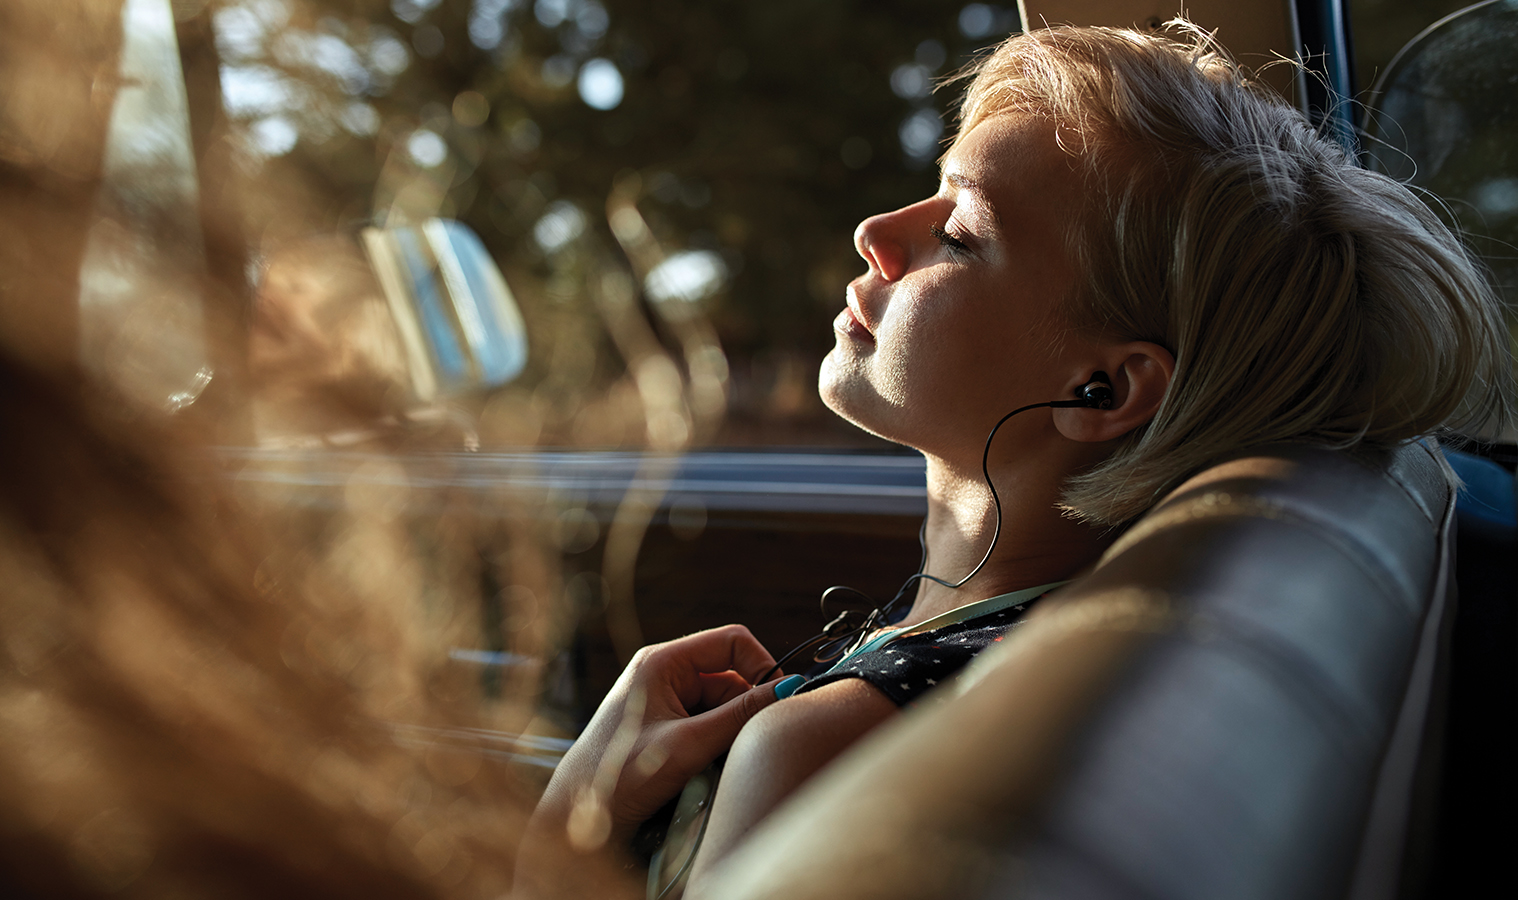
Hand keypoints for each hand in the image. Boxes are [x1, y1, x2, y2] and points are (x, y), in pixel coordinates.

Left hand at [529, 625, 783, 851]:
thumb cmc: (619, 776)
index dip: (762, 666)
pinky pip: (708, 724)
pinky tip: (709, 769)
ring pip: (722, 704)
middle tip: (751, 742)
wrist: (576, 817)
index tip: (779, 699)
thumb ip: (740, 716)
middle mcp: (664, 673)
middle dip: (745, 709)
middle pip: (730, 676)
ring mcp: (664, 699)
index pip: (732, 641)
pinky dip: (717, 744)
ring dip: (731, 731)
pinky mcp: (665, 725)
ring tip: (719, 762)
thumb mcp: (689, 745)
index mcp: (663, 661)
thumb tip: (788, 691)